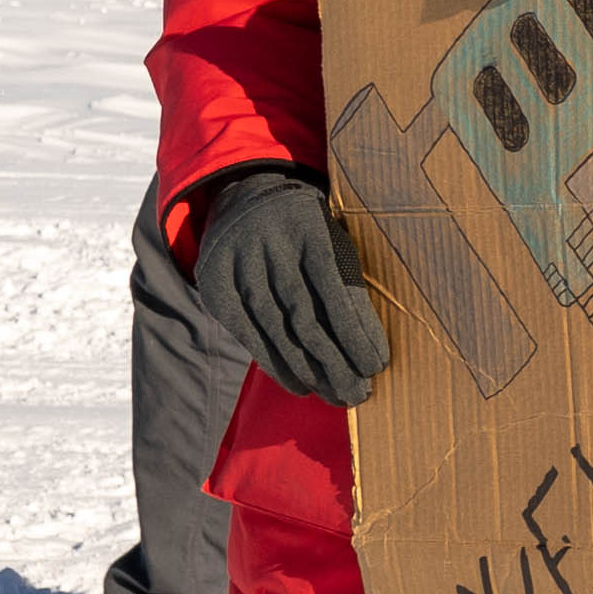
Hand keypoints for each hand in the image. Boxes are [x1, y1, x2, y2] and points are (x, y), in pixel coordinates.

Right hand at [192, 169, 388, 405]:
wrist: (246, 198)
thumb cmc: (307, 231)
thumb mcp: (333, 239)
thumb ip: (348, 282)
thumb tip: (370, 346)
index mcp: (310, 229)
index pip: (336, 291)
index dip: (357, 332)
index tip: (377, 365)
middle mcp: (271, 246)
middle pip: (306, 315)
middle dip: (336, 360)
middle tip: (359, 392)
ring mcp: (239, 265)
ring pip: (277, 329)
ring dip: (310, 370)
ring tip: (336, 395)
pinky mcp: (216, 285)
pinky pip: (248, 333)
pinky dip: (275, 364)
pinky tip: (300, 385)